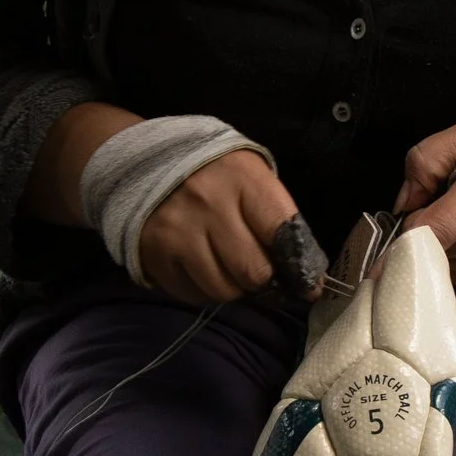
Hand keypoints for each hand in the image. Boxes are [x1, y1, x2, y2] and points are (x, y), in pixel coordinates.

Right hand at [138, 149, 316, 305]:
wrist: (147, 161)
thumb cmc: (215, 172)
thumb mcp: (251, 176)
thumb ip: (277, 218)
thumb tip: (305, 272)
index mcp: (243, 180)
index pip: (283, 234)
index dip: (300, 265)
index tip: (307, 282)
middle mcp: (210, 206)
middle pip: (254, 271)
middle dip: (265, 280)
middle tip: (262, 275)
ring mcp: (179, 233)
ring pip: (223, 290)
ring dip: (234, 289)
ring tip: (231, 270)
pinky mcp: (155, 256)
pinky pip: (192, 294)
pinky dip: (203, 290)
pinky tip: (203, 268)